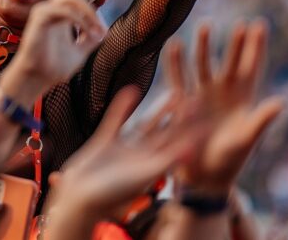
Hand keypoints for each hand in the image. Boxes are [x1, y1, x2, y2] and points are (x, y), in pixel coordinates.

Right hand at [2, 0, 113, 97]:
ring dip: (90, 14)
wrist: (37, 80)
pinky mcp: (40, 18)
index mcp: (62, 13)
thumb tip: (103, 30)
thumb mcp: (80, 51)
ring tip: (99, 32)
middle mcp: (53, 8)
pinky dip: (79, 20)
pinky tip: (89, 32)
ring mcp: (45, 11)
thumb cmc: (53, 68)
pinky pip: (63, 11)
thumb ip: (90, 38)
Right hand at [47, 86, 200, 219]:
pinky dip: (124, 106)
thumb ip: (166, 160)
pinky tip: (131, 89)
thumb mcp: (143, 176)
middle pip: (167, 135)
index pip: (179, 147)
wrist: (79, 198)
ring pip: (147, 126)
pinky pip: (118, 120)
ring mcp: (125, 150)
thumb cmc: (111, 194)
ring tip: (173, 91)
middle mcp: (143, 158)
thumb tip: (193, 148)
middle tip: (196, 97)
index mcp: (154, 168)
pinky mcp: (106, 142)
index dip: (193, 132)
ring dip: (160, 110)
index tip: (209, 119)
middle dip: (181, 118)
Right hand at [168, 21, 283, 194]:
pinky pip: (179, 76)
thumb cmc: (229, 160)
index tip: (260, 24)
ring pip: (204, 64)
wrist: (202, 176)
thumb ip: (261, 120)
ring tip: (207, 25)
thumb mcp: (246, 139)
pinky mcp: (184, 101)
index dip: (256, 47)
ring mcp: (203, 95)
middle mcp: (223, 93)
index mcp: (243, 99)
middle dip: (235, 43)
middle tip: (240, 24)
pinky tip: (174, 44)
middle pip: (231, 61)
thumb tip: (281, 102)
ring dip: (205, 46)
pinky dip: (176, 61)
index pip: (251, 67)